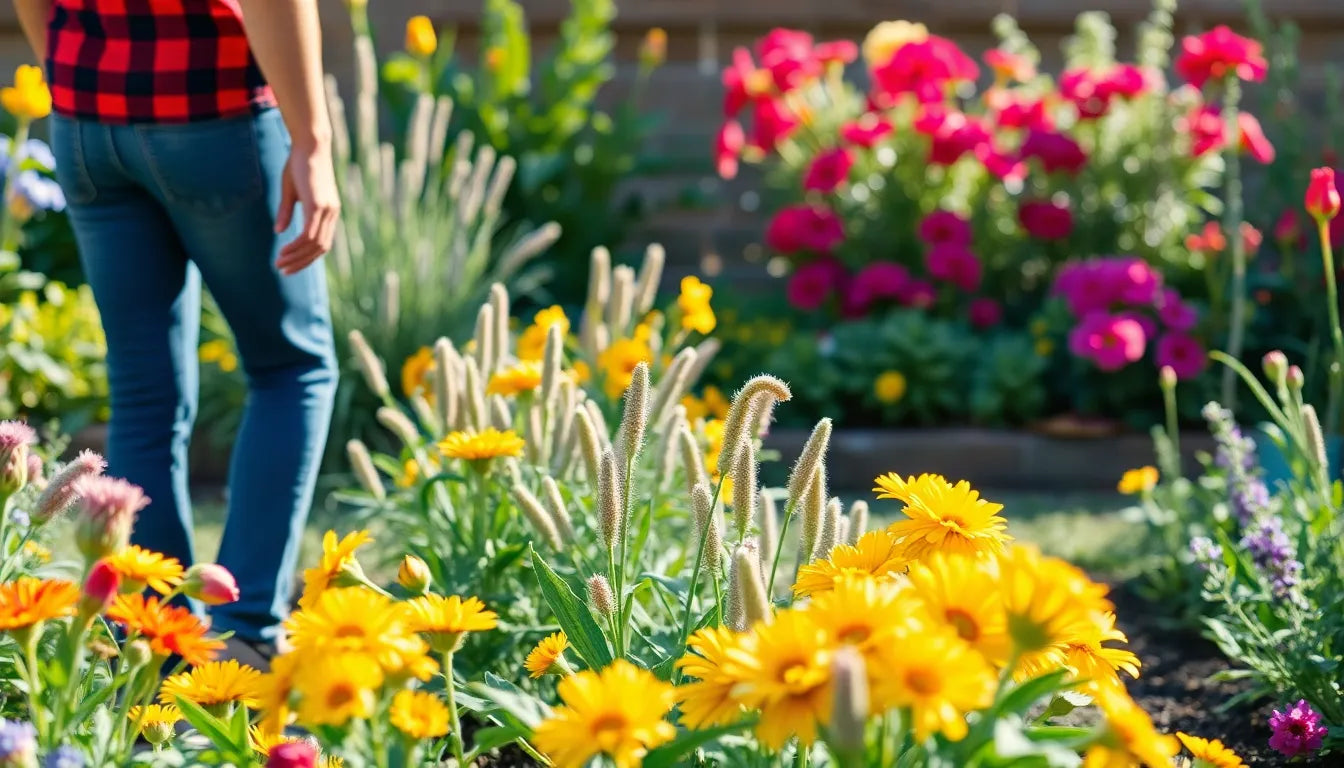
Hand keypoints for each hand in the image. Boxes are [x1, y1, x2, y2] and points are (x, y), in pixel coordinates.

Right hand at [274, 142, 339, 275]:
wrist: (309, 144)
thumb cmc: (299, 164)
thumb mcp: (291, 191)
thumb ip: (287, 212)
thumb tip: (279, 231)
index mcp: (329, 212)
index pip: (322, 243)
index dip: (308, 257)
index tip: (292, 265)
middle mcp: (331, 213)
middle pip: (320, 249)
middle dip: (302, 263)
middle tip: (284, 271)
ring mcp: (326, 210)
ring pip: (313, 245)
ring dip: (296, 257)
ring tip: (280, 263)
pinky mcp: (317, 205)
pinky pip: (308, 234)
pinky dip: (296, 246)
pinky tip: (283, 250)